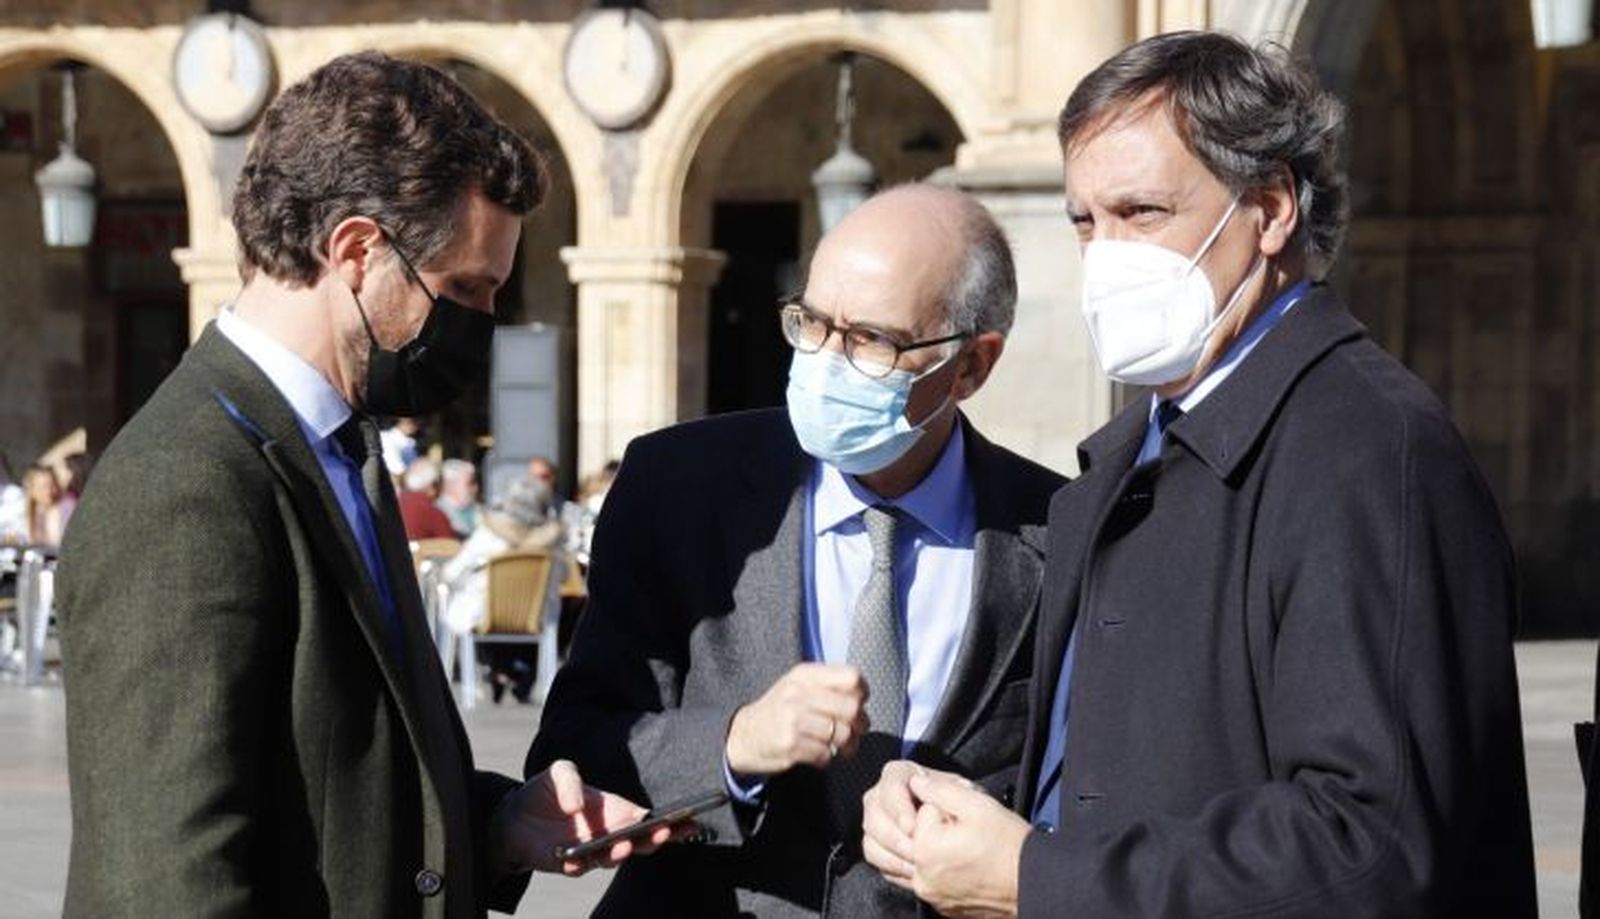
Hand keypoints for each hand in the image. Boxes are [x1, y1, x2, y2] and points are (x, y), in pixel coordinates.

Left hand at [489, 759, 673, 876]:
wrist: (513, 816)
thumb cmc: (546, 792)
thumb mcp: (559, 771)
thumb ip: (570, 779)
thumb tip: (579, 807)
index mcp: (615, 810)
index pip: (648, 819)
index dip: (670, 823)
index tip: (689, 821)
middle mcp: (608, 833)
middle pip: (639, 843)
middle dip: (654, 839)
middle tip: (663, 832)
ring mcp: (589, 851)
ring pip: (611, 858)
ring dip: (619, 854)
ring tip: (623, 844)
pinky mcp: (565, 863)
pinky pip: (576, 868)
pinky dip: (578, 865)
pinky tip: (576, 860)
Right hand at [725, 663, 867, 775]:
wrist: (743, 735)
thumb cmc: (778, 710)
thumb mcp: (797, 686)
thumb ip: (827, 685)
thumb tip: (863, 697)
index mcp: (804, 675)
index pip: (851, 678)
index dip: (862, 693)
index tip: (858, 703)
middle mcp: (798, 694)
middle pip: (851, 708)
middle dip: (860, 724)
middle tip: (856, 731)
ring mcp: (793, 720)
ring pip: (842, 734)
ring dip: (847, 745)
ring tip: (840, 746)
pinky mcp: (790, 745)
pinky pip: (826, 754)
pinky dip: (827, 758)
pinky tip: (819, 754)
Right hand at [863, 760, 955, 889]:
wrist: (964, 827)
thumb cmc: (963, 805)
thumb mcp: (962, 792)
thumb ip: (944, 788)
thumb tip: (923, 787)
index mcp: (900, 773)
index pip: (890, 786)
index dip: (899, 808)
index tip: (913, 829)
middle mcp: (881, 794)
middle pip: (874, 815)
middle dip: (896, 838)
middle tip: (918, 855)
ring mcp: (875, 820)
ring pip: (871, 839)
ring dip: (895, 856)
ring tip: (920, 866)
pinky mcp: (875, 843)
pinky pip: (874, 857)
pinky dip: (892, 867)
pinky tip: (914, 872)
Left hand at [906, 771, 1029, 918]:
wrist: (1033, 884)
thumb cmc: (1009, 846)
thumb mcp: (977, 805)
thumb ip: (941, 789)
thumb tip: (917, 783)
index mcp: (925, 849)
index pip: (920, 811)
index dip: (944, 807)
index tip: (966, 817)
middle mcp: (922, 877)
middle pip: (916, 837)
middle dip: (936, 828)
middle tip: (967, 833)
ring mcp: (931, 894)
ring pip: (917, 861)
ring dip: (932, 849)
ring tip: (964, 848)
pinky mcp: (942, 906)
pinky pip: (928, 881)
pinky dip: (937, 871)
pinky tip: (960, 864)